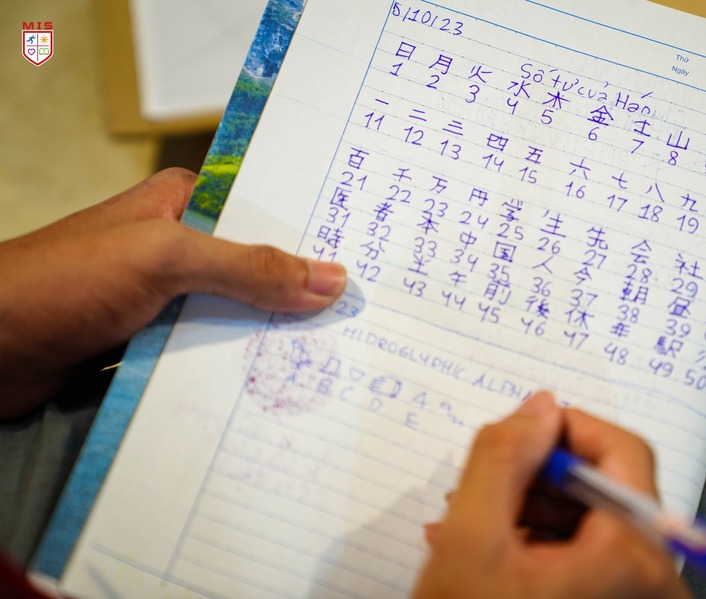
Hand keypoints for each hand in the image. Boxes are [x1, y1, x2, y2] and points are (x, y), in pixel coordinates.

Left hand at [0, 168, 345, 417]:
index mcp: (182, 205)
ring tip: (332, 354)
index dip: (311, 232)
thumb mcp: (166, 259)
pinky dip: (235, 365)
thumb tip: (329, 279)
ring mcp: (163, 297)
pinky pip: (207, 350)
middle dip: (298, 292)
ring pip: (234, 314)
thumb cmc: (65, 281)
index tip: (364, 258)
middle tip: (359, 316)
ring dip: (269, 335)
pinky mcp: (150, 342)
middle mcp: (177, 247)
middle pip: (255, 268)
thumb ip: (248, 268)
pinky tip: (274, 383)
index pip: (263, 211)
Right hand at [412, 391, 690, 598]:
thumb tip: (539, 406)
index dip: (567, 430)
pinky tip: (489, 551)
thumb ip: (502, 458)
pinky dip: (537, 544)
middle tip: (479, 486)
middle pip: (604, 490)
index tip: (519, 434)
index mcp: (633, 558)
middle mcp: (654, 582)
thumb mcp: (470, 538)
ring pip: (589, 523)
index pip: (622, 452)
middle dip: (535, 478)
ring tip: (468, 521)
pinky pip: (586, 558)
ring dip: (528, 510)